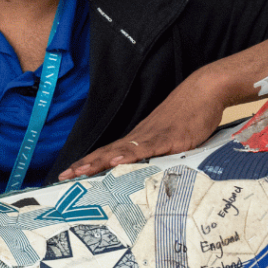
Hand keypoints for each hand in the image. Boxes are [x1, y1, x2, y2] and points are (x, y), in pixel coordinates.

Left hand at [58, 72, 228, 180]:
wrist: (204, 91)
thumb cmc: (187, 115)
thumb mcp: (167, 139)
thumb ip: (155, 153)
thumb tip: (146, 170)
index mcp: (137, 139)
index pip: (106, 153)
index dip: (87, 163)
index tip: (68, 173)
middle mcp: (139, 138)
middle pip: (106, 153)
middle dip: (84, 165)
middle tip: (63, 176)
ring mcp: (152, 137)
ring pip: (120, 152)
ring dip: (98, 162)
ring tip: (80, 171)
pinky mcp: (169, 138)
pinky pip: (145, 149)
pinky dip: (129, 156)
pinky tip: (116, 162)